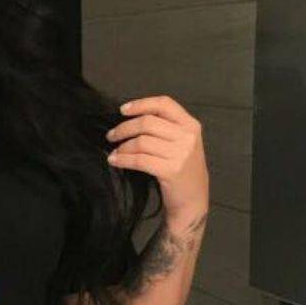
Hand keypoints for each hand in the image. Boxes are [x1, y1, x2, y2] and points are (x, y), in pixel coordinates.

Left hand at [104, 95, 209, 231]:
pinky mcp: (171, 170)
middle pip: (147, 122)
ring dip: (122, 147)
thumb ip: (165, 127)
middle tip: (111, 135)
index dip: (141, 104)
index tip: (123, 110)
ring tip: (115, 152)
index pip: (164, 104)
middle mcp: (188, 137)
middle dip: (124, 128)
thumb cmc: (182, 169)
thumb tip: (130, 117)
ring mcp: (181, 154)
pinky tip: (115, 160)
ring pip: (141, 142)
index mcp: (191, 125)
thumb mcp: (182, 143)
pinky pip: (139, 160)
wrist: (193, 200)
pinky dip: (123, 159)